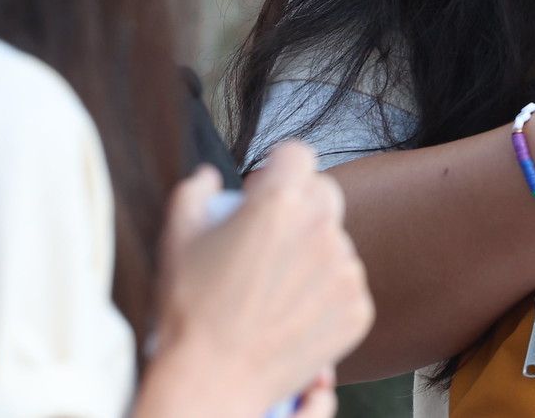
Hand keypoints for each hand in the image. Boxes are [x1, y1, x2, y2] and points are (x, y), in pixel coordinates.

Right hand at [138, 142, 373, 417]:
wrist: (210, 380)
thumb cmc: (190, 311)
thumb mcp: (177, 239)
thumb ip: (195, 193)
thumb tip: (209, 178)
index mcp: (279, 203)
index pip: (298, 154)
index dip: (277, 168)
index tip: (264, 189)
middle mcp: (320, 230)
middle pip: (324, 193)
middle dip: (300, 205)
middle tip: (269, 239)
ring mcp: (344, 270)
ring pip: (336, 242)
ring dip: (312, 254)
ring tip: (273, 288)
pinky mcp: (357, 307)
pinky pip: (346, 285)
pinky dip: (325, 295)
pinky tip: (290, 313)